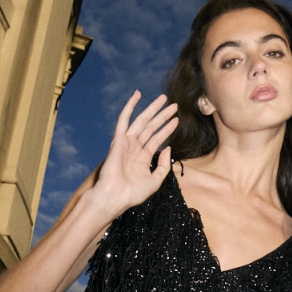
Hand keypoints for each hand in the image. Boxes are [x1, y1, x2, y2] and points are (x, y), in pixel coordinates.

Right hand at [91, 91, 178, 215]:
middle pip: (151, 127)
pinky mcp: (118, 139)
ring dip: (153, 109)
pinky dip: (130, 106)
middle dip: (163, 116)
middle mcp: (134, 148)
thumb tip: (168, 148)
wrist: (115, 197)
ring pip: (142, 121)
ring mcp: (126, 143)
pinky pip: (124, 119)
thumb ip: (163, 165)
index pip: (157, 139)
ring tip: (164, 99)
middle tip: (174, 105)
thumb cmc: (133, 193)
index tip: (176, 120)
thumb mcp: (155, 180)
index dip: (167, 129)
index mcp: (142, 158)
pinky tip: (137, 95)